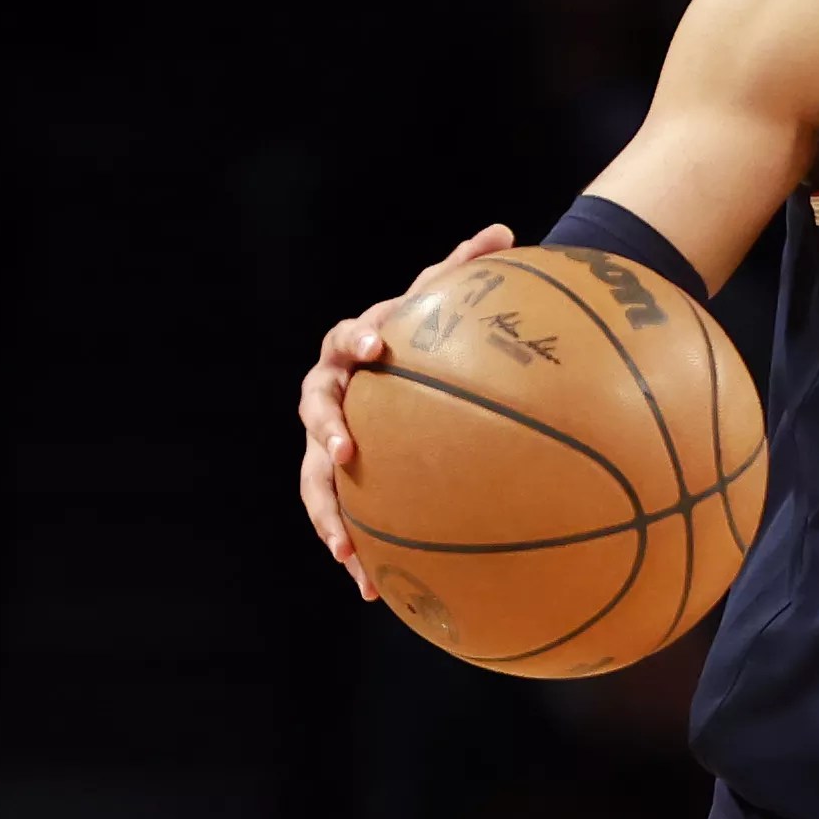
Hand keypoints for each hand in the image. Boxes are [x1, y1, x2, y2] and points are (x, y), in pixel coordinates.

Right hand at [296, 222, 515, 597]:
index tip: (373, 346)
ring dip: (327, 512)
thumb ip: (465, 267)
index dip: (353, 340)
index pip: (342, 341)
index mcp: (348, 351)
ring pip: (313, 478)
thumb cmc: (418, 336)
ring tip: (345, 547)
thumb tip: (505, 229)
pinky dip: (351, 550)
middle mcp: (327, 396)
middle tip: (345, 451)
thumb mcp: (441, 301)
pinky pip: (339, 518)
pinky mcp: (339, 484)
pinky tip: (372, 590)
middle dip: (325, 433)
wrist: (391, 372)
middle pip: (314, 412)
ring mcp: (325, 442)